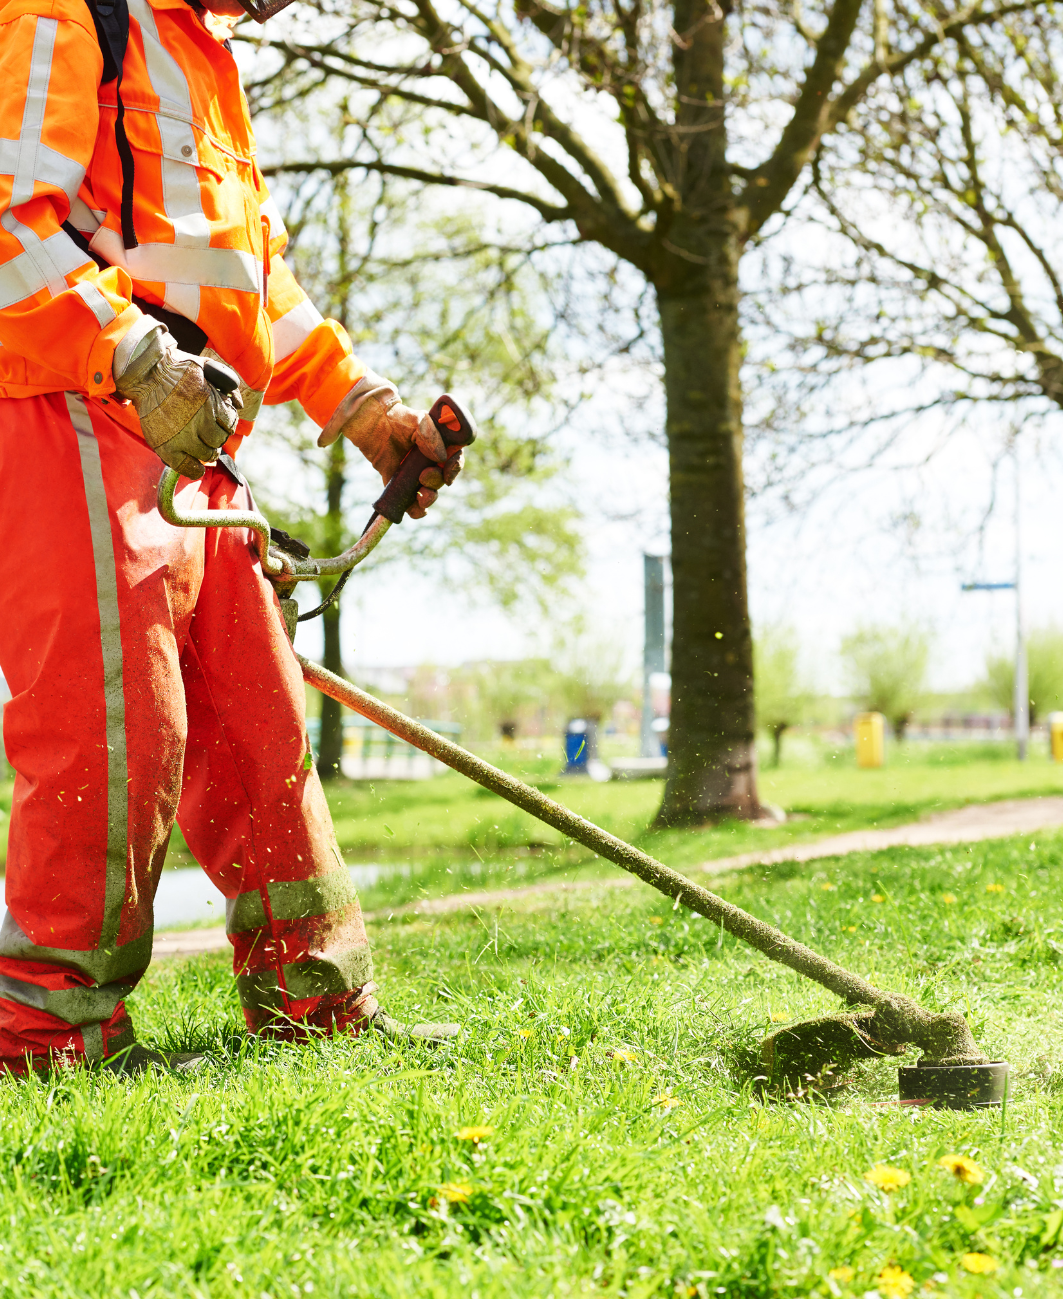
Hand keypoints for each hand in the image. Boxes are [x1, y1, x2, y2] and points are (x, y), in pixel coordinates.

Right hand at [114, 326, 241, 478]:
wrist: (145, 374)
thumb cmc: (176, 369)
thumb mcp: (206, 367)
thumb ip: (226, 384)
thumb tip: (238, 404)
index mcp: (211, 404)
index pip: (230, 425)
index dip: (226, 425)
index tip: (219, 425)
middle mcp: (200, 422)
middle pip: (219, 441)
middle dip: (216, 438)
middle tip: (208, 436)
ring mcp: (183, 437)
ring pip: (207, 455)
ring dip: (207, 453)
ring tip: (200, 446)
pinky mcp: (166, 447)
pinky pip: (187, 467)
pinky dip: (194, 470)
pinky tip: (196, 467)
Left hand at [405, 413, 464, 518]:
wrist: (371, 423)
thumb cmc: (398, 417)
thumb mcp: (418, 420)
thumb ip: (430, 435)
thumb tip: (440, 457)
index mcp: (440, 446)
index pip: (454, 460)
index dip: (454, 468)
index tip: (448, 474)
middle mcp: (430, 462)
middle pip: (442, 479)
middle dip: (436, 481)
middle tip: (423, 476)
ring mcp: (416, 474)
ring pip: (429, 492)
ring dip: (429, 498)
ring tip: (421, 496)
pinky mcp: (401, 484)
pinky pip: (411, 503)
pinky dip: (416, 510)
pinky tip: (415, 511)